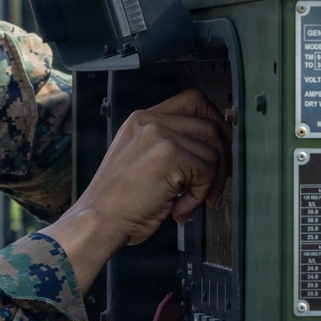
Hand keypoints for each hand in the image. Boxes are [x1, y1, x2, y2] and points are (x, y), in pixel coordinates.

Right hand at [46, 88, 228, 290]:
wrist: (99, 220)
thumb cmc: (119, 200)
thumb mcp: (139, 159)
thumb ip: (169, 145)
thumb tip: (215, 146)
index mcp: (141, 119)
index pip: (192, 100)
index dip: (214, 120)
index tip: (221, 144)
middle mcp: (150, 121)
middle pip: (210, 126)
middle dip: (221, 159)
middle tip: (213, 185)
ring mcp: (159, 136)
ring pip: (213, 153)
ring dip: (209, 184)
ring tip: (188, 202)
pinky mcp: (169, 155)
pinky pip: (207, 173)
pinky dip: (199, 197)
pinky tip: (178, 208)